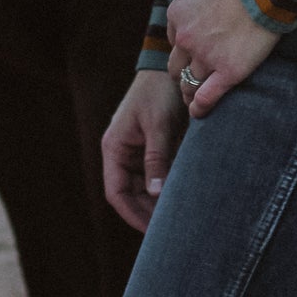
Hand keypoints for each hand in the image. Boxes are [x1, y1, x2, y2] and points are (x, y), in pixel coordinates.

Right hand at [101, 69, 186, 231]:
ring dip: (158, 201)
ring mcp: (137, 151)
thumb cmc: (159, 91)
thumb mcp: (158, 125)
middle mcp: (122, 153)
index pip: (116, 192)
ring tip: (178, 217)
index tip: (152, 231)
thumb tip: (156, 195)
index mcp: (114, 148)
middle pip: (130, 194)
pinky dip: (166, 187)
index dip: (132, 214)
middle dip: (147, 212)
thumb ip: (156, 159)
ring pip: (144, 187)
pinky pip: (156, 175)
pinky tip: (182, 197)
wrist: (170, 65)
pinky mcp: (153, 148)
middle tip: (171, 229)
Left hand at [166, 0, 280, 117]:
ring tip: (196, 98)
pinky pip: (206, 98)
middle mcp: (185, 37)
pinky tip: (200, 111)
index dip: (185, 43)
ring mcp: (205, 57)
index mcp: (178, 12)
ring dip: (192, 90)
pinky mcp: (228, 72)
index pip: (173, 37)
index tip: (195, 46)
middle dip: (185, 69)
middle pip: (176, 64)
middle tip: (195, 74)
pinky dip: (201, 107)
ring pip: (189, 83)